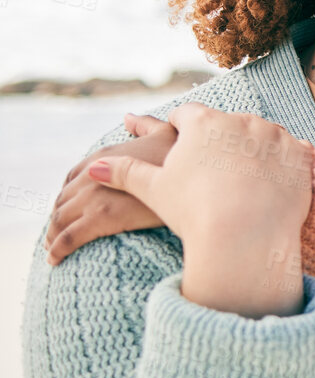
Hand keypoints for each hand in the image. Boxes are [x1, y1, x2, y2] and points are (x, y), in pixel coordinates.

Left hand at [46, 112, 174, 264]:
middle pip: (62, 200)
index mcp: (105, 155)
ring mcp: (95, 195)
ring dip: (52, 236)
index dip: (68, 195)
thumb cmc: (188, 159)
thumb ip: (145, 125)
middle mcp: (93, 173)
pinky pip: (68, 237)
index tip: (72, 210)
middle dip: (57, 218)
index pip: (73, 178)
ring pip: (60, 219)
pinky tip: (54, 259)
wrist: (200, 182)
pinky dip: (57, 249)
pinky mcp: (100, 218)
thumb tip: (127, 117)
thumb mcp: (167, 133)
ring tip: (52, 251)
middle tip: (57, 236)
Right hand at [89, 103, 313, 317]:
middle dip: (220, 142)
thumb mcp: (154, 189)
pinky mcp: (302, 154)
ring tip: (244, 180)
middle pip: (227, 125)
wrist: (244, 236)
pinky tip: (273, 185)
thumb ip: (125, 172)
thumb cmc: (193, 211)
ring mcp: (276, 134)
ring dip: (254, 151)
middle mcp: (242, 119)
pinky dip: (284, 167)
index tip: (179, 144)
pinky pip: (293, 154)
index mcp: (204, 122)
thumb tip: (93, 167)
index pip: (187, 114)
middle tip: (214, 170)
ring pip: (262, 137)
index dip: (180, 129)